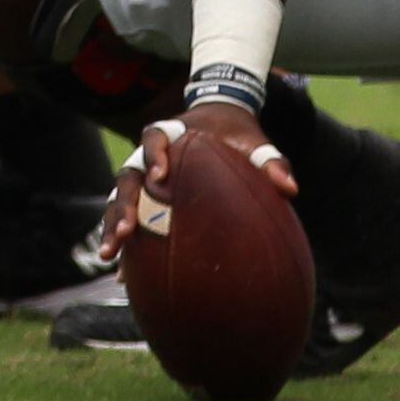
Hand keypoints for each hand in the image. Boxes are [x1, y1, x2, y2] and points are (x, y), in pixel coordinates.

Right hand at [98, 106, 296, 266]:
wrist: (221, 122)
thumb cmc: (235, 135)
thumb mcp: (254, 143)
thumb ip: (270, 161)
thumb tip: (290, 189)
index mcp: (171, 134)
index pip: (154, 138)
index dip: (154, 155)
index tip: (159, 176)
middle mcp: (148, 156)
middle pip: (126, 177)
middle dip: (122, 204)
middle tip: (125, 229)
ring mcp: (142, 178)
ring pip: (119, 201)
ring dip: (113, 226)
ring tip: (109, 255)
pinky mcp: (144, 199)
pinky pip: (131, 223)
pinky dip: (129, 248)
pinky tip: (126, 278)